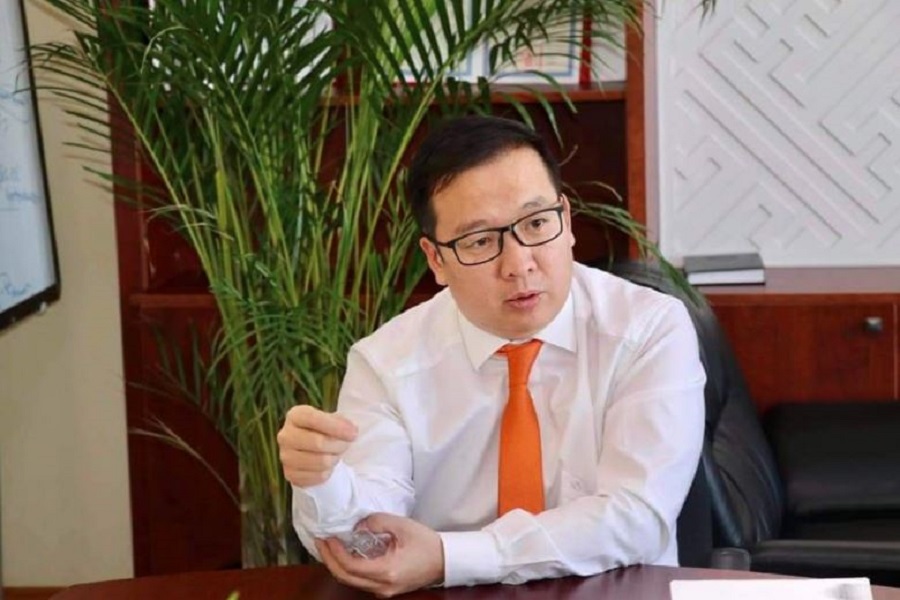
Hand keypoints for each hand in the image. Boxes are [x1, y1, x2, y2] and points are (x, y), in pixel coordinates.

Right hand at [277, 405, 356, 486]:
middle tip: (346, 444)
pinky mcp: (290, 474)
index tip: (353, 433)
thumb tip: (351, 430)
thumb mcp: (331, 419)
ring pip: (321, 462)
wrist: (310, 448)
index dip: (336, 426)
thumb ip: (341, 422)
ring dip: (335, 458)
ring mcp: (285, 456)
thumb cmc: (323, 429)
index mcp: (294, 416)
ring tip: (336, 454)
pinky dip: (329, 471)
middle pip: (318, 443)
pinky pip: (319, 476)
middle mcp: (285, 436)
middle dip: (339, 445)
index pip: (313, 419)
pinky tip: (327, 465)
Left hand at [316, 513, 444, 597]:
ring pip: (351, 582)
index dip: (335, 552)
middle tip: (320, 541)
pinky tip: (345, 554)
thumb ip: (377, 522)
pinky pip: (361, 581)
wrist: (445, 560)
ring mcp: (384, 590)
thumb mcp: (401, 525)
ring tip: (329, 546)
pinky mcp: (386, 588)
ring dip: (337, 564)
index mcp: (387, 571)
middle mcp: (383, 586)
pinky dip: (349, 568)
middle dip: (329, 559)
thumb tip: (357, 525)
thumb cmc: (426, 543)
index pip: (350, 566)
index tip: (327, 537)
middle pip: (345, 578)